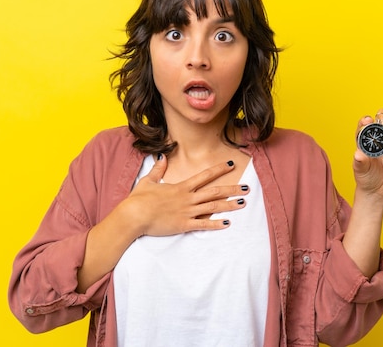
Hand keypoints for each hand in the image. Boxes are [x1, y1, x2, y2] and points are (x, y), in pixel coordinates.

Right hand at [121, 155, 249, 236]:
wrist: (134, 215)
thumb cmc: (139, 199)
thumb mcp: (149, 181)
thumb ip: (158, 170)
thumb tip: (162, 157)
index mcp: (181, 187)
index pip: (205, 176)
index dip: (219, 170)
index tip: (231, 166)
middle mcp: (188, 198)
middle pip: (215, 192)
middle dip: (232, 189)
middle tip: (247, 188)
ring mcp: (187, 212)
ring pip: (213, 207)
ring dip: (229, 205)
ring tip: (243, 203)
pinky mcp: (184, 225)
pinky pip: (203, 225)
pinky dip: (216, 225)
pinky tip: (227, 224)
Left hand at [353, 108, 382, 203]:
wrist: (376, 191)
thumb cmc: (365, 176)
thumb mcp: (359, 170)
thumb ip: (359, 161)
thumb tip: (358, 154)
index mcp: (365, 139)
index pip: (365, 124)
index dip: (366, 120)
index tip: (368, 121)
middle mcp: (379, 139)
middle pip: (382, 120)